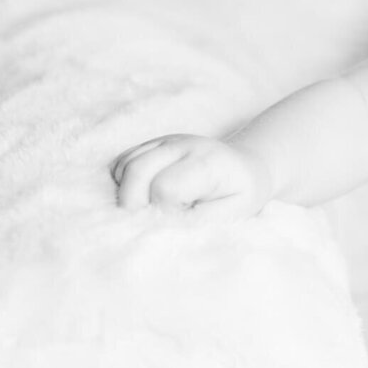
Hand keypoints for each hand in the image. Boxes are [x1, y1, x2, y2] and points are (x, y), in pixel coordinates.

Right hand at [110, 134, 273, 220]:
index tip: (178, 221)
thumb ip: (199, 220)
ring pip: (124, 166)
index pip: (166, 187)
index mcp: (207, 162)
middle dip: (135, 205)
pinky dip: (123, 183)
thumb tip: (162, 227)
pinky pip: (121, 163)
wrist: (246, 169)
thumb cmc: (240, 194)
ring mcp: (164, 141)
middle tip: (153, 221)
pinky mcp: (151, 145)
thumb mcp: (233, 212)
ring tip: (153, 207)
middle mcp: (183, 145)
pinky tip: (145, 194)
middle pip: (137, 171)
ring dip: (128, 193)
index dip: (164, 211)